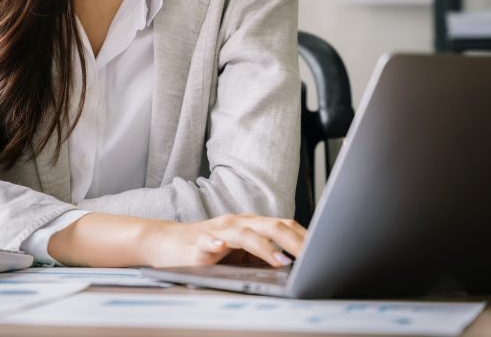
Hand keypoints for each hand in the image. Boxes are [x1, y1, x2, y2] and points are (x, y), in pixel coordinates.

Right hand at [144, 213, 305, 268]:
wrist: (167, 243)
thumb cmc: (206, 249)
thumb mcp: (240, 255)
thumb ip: (262, 256)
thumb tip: (293, 268)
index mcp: (252, 225)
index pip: (285, 225)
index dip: (304, 236)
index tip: (324, 249)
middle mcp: (239, 223)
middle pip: (273, 226)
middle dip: (295, 241)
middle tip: (313, 257)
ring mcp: (219, 229)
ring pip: (247, 233)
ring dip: (265, 247)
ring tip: (281, 260)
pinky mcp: (199, 241)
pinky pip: (209, 240)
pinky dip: (216, 243)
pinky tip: (221, 247)